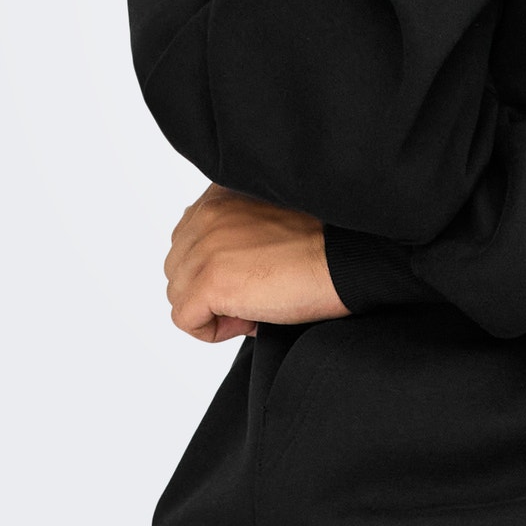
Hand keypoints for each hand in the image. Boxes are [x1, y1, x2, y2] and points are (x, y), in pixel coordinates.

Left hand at [163, 183, 349, 342]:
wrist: (347, 260)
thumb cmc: (322, 245)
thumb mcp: (266, 222)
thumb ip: (230, 232)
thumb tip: (209, 275)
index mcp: (220, 194)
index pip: (187, 242)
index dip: (218, 269)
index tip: (256, 274)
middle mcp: (207, 214)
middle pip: (178, 271)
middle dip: (210, 290)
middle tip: (258, 292)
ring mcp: (206, 248)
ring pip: (179, 297)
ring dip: (214, 310)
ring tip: (258, 302)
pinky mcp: (210, 282)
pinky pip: (186, 321)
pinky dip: (214, 330)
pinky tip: (252, 317)